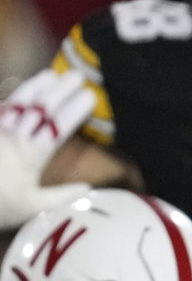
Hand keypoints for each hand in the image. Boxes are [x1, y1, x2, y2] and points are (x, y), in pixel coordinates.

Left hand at [0, 70, 96, 228]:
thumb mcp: (31, 206)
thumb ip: (61, 195)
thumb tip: (88, 188)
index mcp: (32, 154)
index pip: (60, 125)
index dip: (76, 109)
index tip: (91, 95)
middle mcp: (15, 137)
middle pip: (42, 108)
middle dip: (61, 90)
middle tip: (77, 75)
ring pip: (19, 103)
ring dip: (37, 86)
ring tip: (50, 75)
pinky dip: (10, 99)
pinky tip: (18, 90)